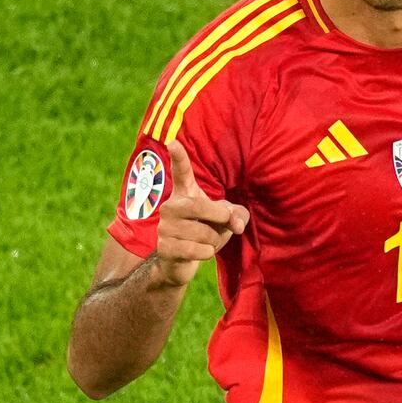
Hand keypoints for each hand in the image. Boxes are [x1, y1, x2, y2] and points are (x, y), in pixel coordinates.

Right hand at [149, 139, 249, 287]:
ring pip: (201, 233)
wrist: (181, 261)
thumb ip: (237, 216)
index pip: (181, 172)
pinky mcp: (164, 247)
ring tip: (208, 241)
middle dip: (219, 216)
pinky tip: (201, 251)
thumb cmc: (205, 232)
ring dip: (214, 240)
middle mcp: (170, 206)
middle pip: (198, 206)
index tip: (172, 141)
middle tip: (225, 222)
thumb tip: (236, 224)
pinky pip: (195, 250)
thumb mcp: (226, 221)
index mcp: (185, 193)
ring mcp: (164, 227)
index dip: (178, 157)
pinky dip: (206, 253)